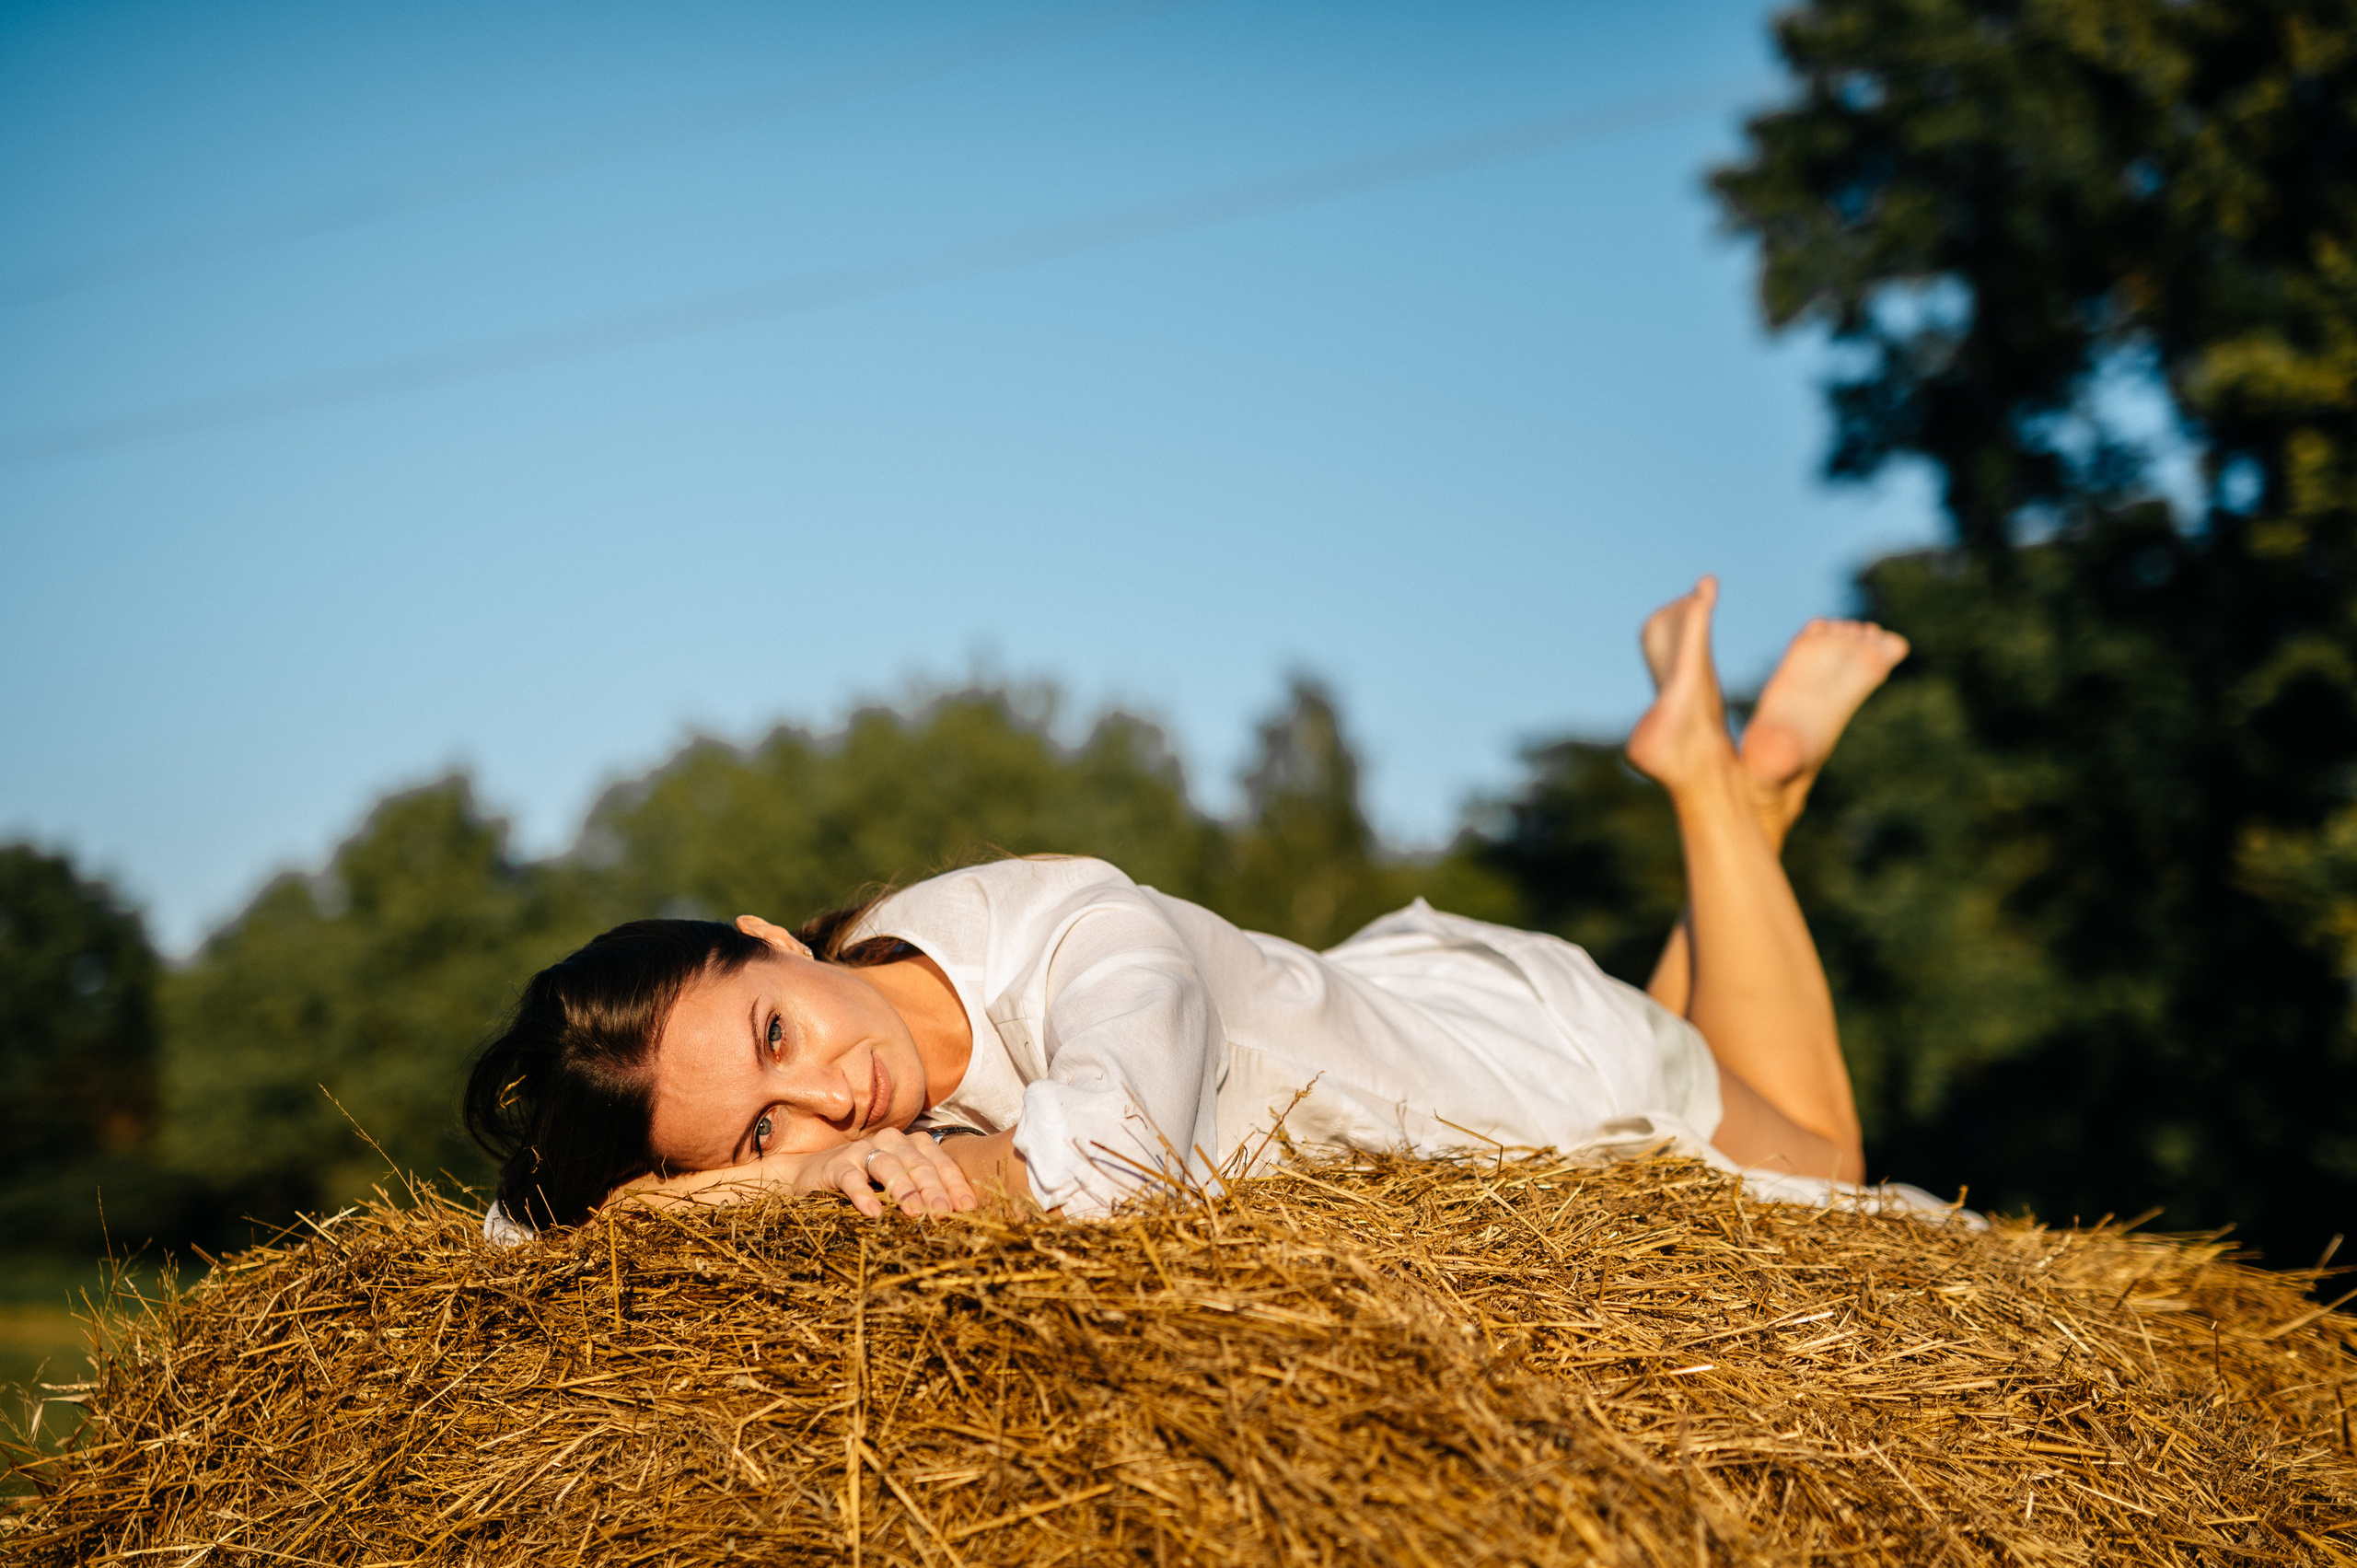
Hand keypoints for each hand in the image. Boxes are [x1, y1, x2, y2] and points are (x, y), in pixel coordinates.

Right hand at [794, 1126, 977, 1217]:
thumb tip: (956, 1218)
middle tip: (943, 1212)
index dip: (955, 1184)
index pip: (939, 1162)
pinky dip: (863, 1194)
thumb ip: (923, 1192)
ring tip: (915, 1213)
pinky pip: (852, 1178)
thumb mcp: (897, 1185)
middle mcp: (890, 1141)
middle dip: (933, 1188)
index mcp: (911, 1144)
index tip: (967, 1208)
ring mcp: (862, 1150)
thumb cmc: (866, 1183)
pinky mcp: (836, 1165)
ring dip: (904, 1189)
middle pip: (917, 1163)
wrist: (811, 1174)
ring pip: (888, 1165)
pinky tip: (874, 1212)